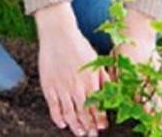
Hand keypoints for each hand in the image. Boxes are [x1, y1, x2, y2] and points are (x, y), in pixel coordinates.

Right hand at [35, 3, 108, 135]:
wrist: (58, 34)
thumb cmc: (78, 46)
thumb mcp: (96, 61)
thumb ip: (103, 78)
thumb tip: (112, 91)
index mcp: (90, 81)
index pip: (97, 107)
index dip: (100, 119)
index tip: (103, 127)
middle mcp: (76, 87)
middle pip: (84, 113)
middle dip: (90, 127)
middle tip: (92, 135)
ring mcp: (61, 88)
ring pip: (69, 114)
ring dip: (76, 126)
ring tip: (80, 133)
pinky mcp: (48, 86)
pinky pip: (53, 107)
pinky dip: (58, 118)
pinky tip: (62, 124)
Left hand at [115, 9, 161, 136]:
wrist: (136, 35)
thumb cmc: (123, 55)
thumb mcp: (116, 69)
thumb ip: (118, 84)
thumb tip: (118, 98)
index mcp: (137, 84)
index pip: (144, 106)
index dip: (149, 119)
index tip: (152, 130)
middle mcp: (152, 85)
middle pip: (158, 110)